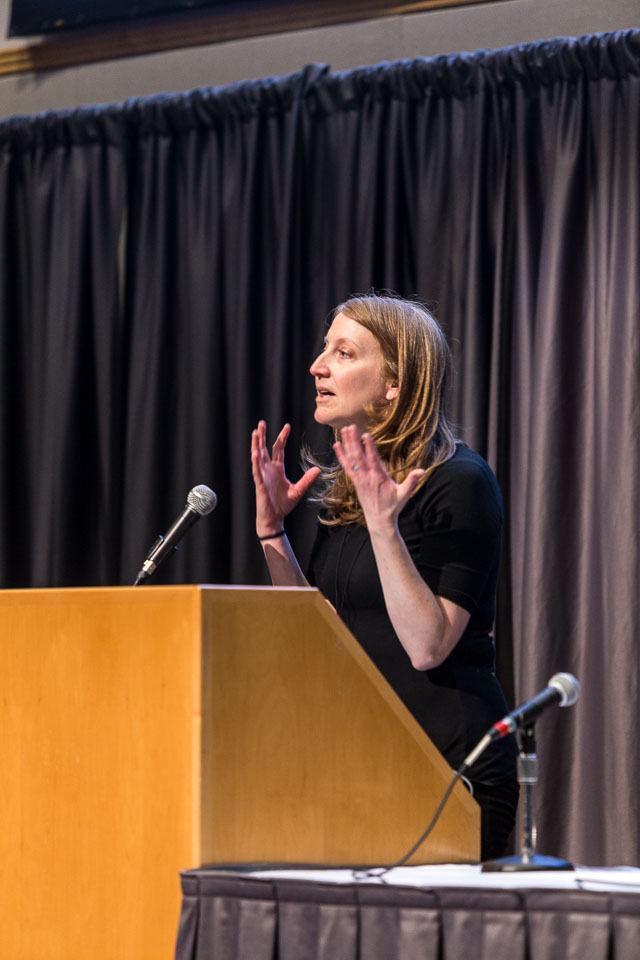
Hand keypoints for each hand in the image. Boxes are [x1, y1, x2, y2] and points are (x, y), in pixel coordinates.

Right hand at [251, 421, 320, 535]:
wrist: (274, 518)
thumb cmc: (283, 505)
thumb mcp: (298, 490)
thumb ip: (307, 479)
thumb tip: (318, 469)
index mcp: (277, 469)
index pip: (278, 449)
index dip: (282, 437)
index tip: (287, 426)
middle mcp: (268, 470)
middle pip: (265, 449)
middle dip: (263, 436)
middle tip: (262, 422)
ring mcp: (263, 476)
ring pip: (258, 457)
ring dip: (256, 444)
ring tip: (256, 432)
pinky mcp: (260, 484)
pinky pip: (257, 471)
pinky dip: (256, 462)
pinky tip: (255, 453)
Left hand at [333, 424, 424, 528]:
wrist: (379, 520)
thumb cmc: (393, 506)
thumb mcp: (404, 494)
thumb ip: (412, 481)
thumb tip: (422, 470)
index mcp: (379, 478)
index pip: (373, 460)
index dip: (369, 447)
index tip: (366, 435)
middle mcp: (367, 478)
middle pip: (358, 457)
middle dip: (354, 441)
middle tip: (351, 427)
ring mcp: (359, 480)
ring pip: (351, 460)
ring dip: (347, 445)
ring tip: (344, 430)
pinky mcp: (355, 482)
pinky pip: (346, 467)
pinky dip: (341, 456)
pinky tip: (337, 445)